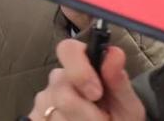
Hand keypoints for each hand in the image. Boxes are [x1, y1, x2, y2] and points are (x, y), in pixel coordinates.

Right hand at [27, 39, 144, 119]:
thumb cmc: (120, 119)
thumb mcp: (127, 105)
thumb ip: (119, 81)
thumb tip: (115, 53)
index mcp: (82, 66)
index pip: (68, 49)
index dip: (80, 71)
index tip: (96, 94)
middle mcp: (58, 79)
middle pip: (62, 94)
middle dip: (85, 114)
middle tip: (101, 120)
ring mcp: (43, 99)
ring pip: (54, 114)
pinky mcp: (35, 116)